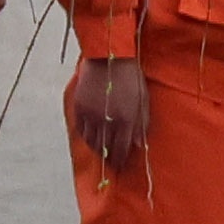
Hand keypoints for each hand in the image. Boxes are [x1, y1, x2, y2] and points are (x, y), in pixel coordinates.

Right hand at [68, 60, 153, 175]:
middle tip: (111, 162)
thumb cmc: (131, 77)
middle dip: (109, 158)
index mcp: (126, 120)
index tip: (121, 166)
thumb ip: (141, 124)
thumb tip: (138, 145)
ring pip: (92, 142)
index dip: (121, 160)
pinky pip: (81, 130)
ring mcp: (91, 115)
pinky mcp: (80, 108)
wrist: (108, 57)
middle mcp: (107, 121)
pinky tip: (91, 137)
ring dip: (97, 149)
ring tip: (101, 151)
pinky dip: (86, 137)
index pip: (122, 149)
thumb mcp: (143, 100)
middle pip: (105, 148)